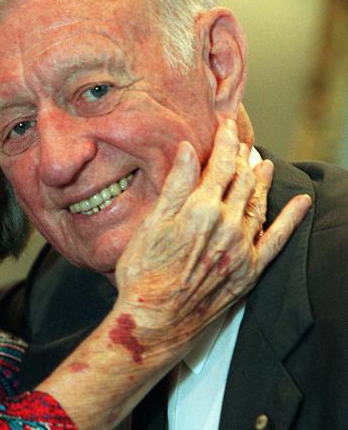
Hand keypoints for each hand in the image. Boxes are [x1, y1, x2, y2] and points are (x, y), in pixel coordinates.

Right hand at [113, 119, 310, 351]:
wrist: (155, 319)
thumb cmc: (143, 273)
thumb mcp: (151, 224)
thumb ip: (175, 185)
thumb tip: (189, 150)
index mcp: (201, 209)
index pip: (220, 165)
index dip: (225, 141)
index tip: (227, 124)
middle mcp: (228, 225)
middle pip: (242, 180)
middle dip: (241, 156)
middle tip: (240, 141)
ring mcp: (242, 248)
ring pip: (258, 203)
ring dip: (261, 179)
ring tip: (262, 162)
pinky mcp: (249, 270)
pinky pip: (277, 240)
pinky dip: (291, 219)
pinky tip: (300, 203)